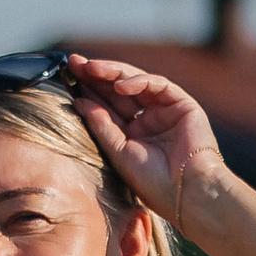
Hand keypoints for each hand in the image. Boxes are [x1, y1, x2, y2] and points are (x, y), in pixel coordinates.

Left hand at [65, 52, 229, 228]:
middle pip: (118, 90)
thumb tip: (79, 100)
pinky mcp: (182, 104)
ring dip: (112, 72)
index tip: (67, 76)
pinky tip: (119, 84)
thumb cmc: (154, 181)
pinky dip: (138, 81)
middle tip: (74, 63)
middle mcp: (148, 119)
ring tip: (90, 68)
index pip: (107, 105)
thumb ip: (101, 125)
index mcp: (132, 134)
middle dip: (97, 75)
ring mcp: (165, 110)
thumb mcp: (118, 152)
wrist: (187, 192)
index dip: (89, 90)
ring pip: (136, 82)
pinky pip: (157, 84)